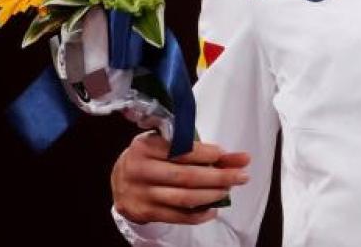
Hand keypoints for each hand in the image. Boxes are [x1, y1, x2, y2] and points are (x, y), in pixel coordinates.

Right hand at [111, 130, 251, 225]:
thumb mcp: (166, 144)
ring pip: (184, 198)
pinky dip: (199, 214)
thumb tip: (238, 158)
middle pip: (186, 176)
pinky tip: (214, 208)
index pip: (182, 150)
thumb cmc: (150, 157)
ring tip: (228, 190)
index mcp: (145, 146)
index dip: (208, 154)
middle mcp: (140, 169)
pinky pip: (178, 216)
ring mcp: (142, 193)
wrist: (119, 180)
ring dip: (212, 195)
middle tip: (241, 175)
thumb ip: (198, 149)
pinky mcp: (145, 212)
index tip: (227, 155)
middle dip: (219, 176)